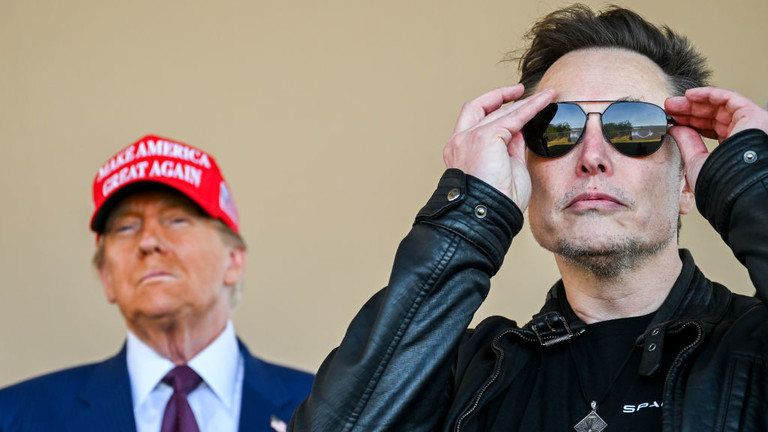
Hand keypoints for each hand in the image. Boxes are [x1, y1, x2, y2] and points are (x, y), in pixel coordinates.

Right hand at [443, 85, 555, 209]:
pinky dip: (531, 106)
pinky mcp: (485, 137)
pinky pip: (513, 116)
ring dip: (522, 101)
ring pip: (498, 111)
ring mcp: (469, 137)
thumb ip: (510, 148)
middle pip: (480, 108)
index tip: (511, 102)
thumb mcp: (506, 169)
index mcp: (461, 151)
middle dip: (501, 97)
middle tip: (522, 91)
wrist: (485, 215)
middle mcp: (460, 141)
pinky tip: (545, 100)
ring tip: (544, 96)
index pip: (476, 121)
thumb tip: (520, 131)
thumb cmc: (497, 202)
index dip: (493, 109)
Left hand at [665, 87, 767, 190]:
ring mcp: (750, 124)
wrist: (735, 183)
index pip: (711, 130)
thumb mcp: (696, 161)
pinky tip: (690, 95)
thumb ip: (687, 143)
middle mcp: (744, 136)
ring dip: (694, 103)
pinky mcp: (753, 114)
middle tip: (669, 109)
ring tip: (672, 104)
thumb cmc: (719, 181)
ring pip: (720, 106)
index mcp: (733, 150)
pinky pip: (729, 98)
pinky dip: (709, 94)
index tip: (671, 121)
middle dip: (688, 111)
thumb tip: (675, 129)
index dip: (690, 123)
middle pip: (714, 116)